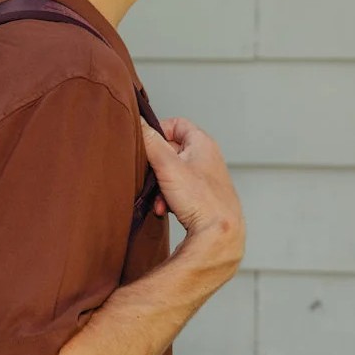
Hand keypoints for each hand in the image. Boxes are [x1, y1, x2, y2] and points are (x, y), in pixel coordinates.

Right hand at [141, 116, 245, 270]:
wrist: (219, 234)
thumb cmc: (201, 200)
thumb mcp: (167, 166)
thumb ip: (150, 141)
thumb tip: (136, 120)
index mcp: (202, 143)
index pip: (176, 124)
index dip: (159, 132)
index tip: (147, 146)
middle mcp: (207, 157)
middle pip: (171, 150)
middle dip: (155, 167)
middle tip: (150, 178)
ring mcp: (206, 177)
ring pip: (173, 173)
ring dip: (160, 186)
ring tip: (159, 200)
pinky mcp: (203, 195)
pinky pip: (179, 190)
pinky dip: (169, 198)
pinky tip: (166, 209)